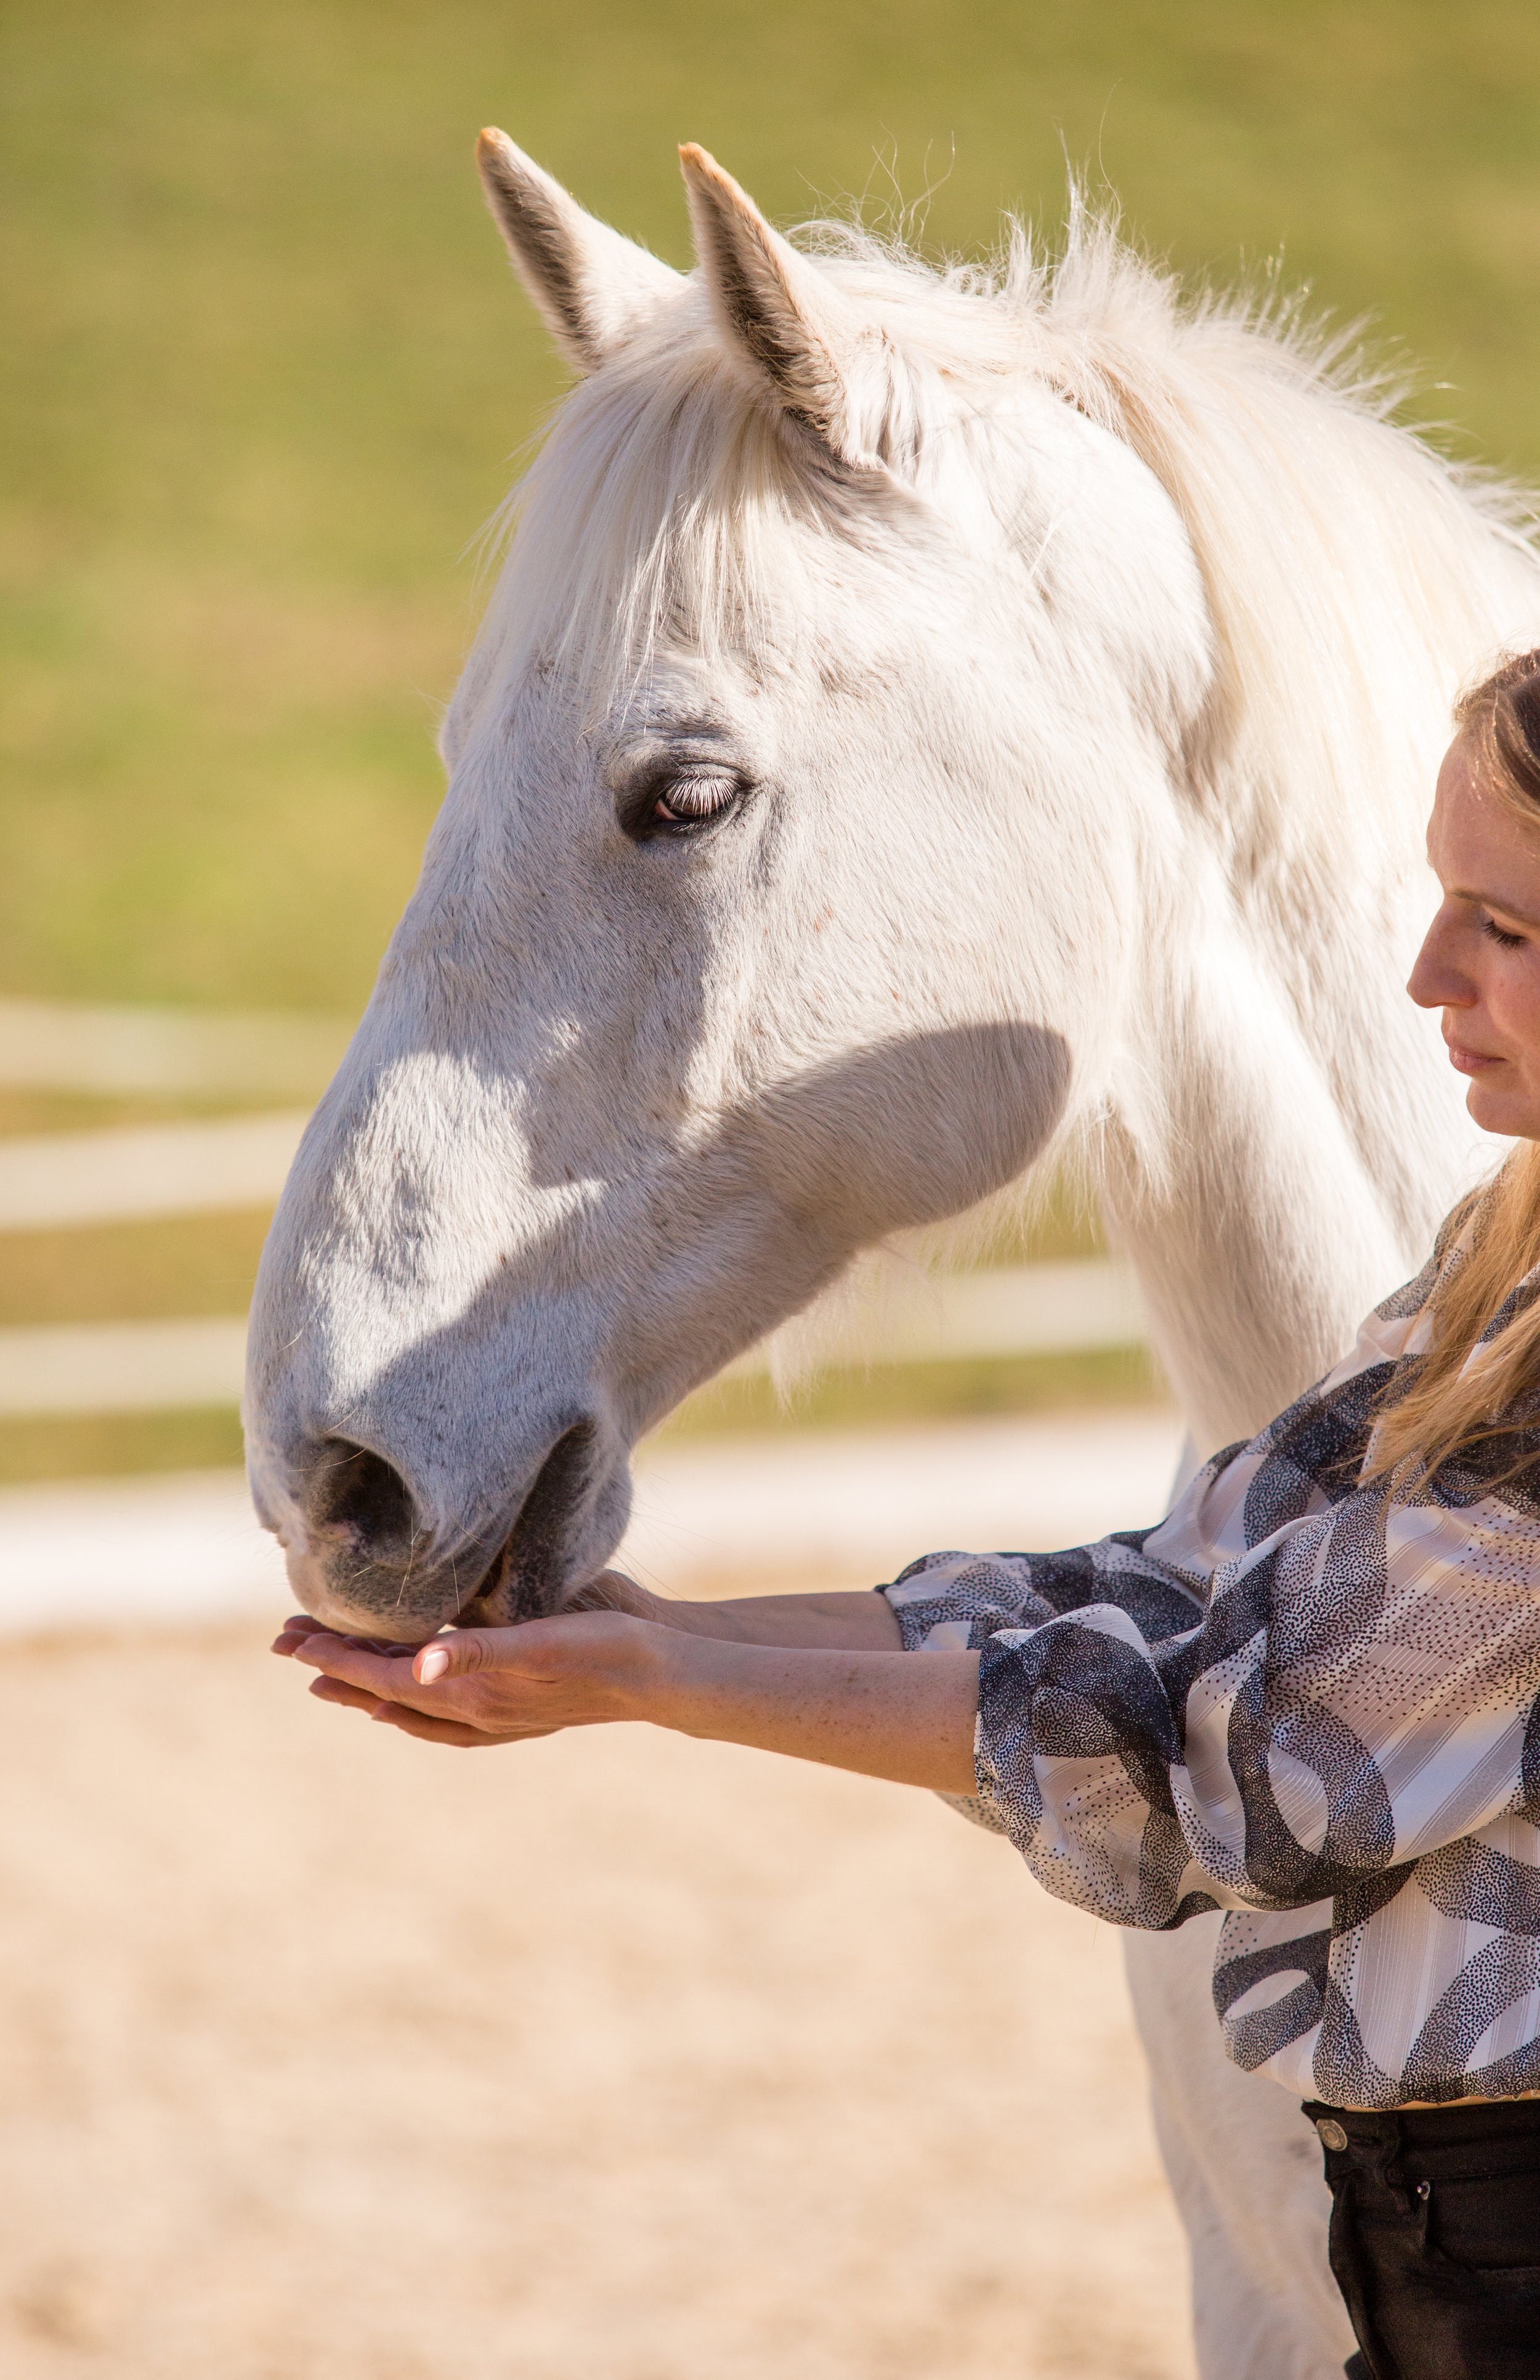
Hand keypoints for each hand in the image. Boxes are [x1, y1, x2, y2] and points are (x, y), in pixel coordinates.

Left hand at [269, 1604, 668, 1748]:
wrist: (659, 1677)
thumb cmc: (605, 1647)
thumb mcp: (542, 1640)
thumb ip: (479, 1650)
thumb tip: (419, 1663)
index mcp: (473, 1690)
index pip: (385, 1674)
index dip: (336, 1655)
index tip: (292, 1638)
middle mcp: (475, 1711)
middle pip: (387, 1692)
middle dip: (336, 1668)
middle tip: (288, 1645)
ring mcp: (495, 1717)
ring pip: (412, 1708)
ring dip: (367, 1689)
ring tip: (330, 1676)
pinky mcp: (515, 1712)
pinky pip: (444, 1718)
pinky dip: (412, 1706)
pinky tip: (412, 1697)